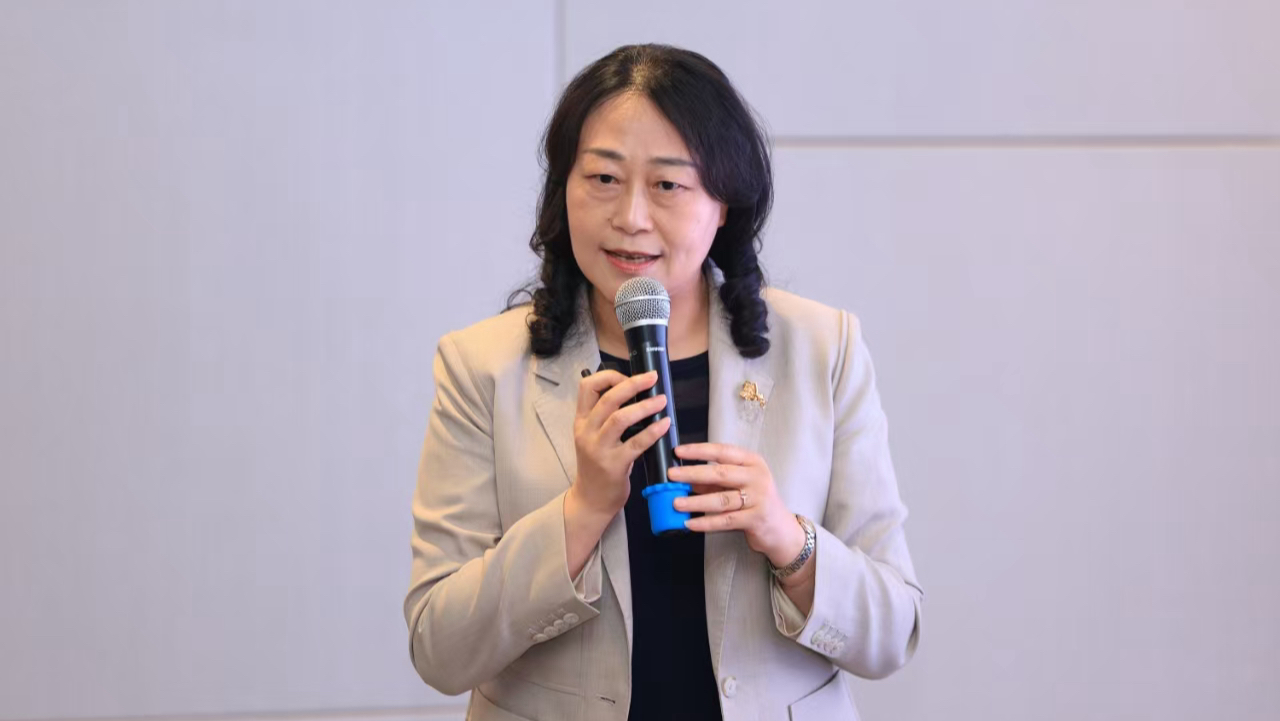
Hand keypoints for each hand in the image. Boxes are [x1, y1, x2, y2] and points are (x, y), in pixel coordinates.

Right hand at [570, 369, 671, 519]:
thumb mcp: (593, 437)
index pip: (587, 387)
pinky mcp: (614, 465)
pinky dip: (653, 431)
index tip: (628, 377)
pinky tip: (665, 424)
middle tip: (652, 378)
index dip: (609, 376)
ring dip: (645, 406)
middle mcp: (587, 431)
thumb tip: (637, 394)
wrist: (590, 500)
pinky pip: (636, 443)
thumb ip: (606, 417)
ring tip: (662, 400)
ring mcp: (598, 449)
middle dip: (632, 384)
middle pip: (608, 398)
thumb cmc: (597, 465)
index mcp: (581, 420)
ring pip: (620, 418)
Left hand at [668, 443, 806, 568]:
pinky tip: (690, 523)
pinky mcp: (756, 519)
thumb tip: (684, 477)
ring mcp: (758, 498)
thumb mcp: (738, 485)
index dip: (699, 451)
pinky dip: (706, 522)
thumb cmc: (756, 501)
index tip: (678, 451)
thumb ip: (714, 480)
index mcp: (752, 462)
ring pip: (721, 499)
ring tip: (676, 503)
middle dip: (692, 473)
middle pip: (720, 473)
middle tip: (671, 476)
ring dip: (696, 501)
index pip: (723, 451)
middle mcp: (757, 477)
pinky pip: (726, 520)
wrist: (782, 530)